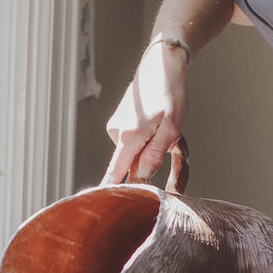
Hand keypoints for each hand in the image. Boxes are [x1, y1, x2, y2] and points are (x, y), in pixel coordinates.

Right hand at [101, 41, 188, 185]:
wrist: (162, 65)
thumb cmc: (170, 94)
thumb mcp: (171, 127)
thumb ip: (155, 155)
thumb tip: (142, 177)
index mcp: (129, 136)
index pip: (116, 172)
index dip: (111, 191)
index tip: (101, 207)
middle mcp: (117, 132)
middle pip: (128, 164)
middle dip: (147, 163)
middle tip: (169, 146)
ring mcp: (116, 127)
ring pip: (132, 152)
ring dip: (149, 148)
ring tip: (164, 127)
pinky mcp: (120, 122)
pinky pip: (132, 141)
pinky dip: (145, 138)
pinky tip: (155, 122)